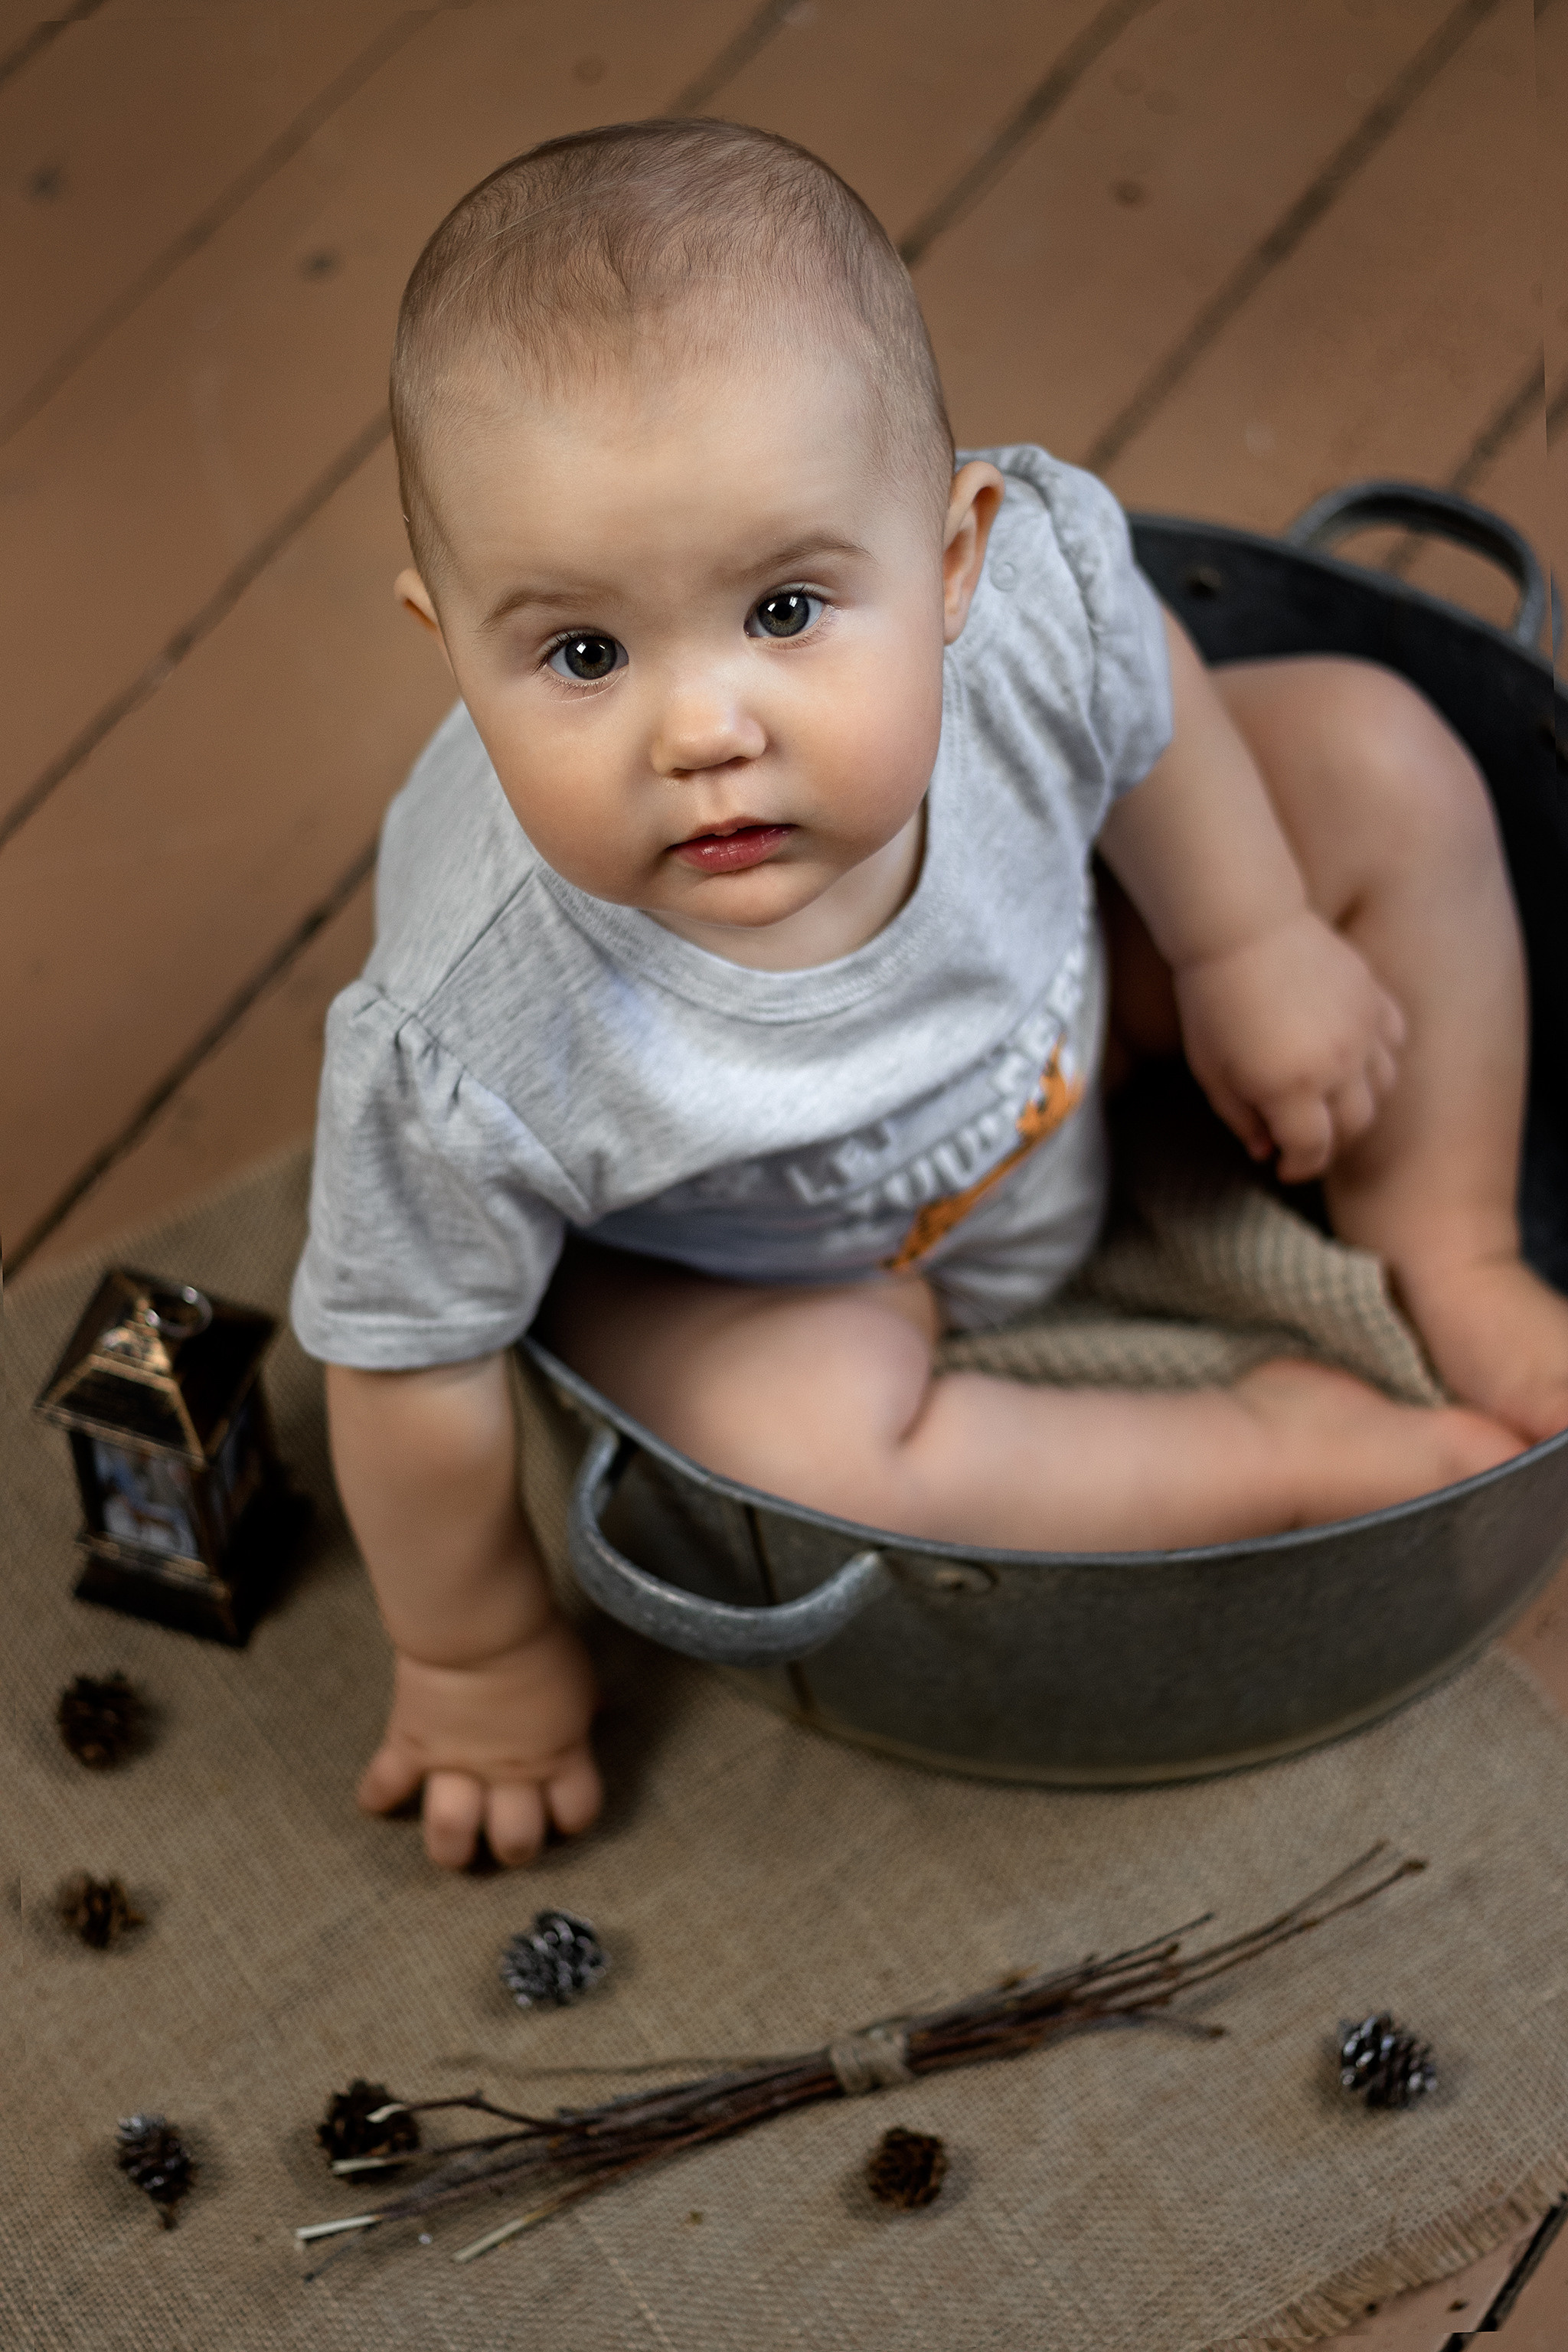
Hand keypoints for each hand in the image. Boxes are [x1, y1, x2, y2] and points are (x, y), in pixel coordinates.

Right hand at [358, 1615, 601, 1868]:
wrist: (479, 1625)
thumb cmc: (536, 1640)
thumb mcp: (577, 1674)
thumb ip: (583, 1703)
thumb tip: (600, 1709)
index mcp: (558, 1754)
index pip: (575, 1812)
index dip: (571, 1819)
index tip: (562, 1814)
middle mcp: (510, 1773)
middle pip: (516, 1840)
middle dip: (514, 1848)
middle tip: (507, 1838)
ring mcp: (458, 1765)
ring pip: (451, 1834)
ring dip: (451, 1849)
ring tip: (452, 1850)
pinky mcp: (414, 1747)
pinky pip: (388, 1783)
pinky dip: (377, 1795)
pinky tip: (373, 1805)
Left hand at [1173, 909, 1404, 1182]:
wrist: (1239, 925)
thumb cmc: (1212, 999)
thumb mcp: (1210, 1070)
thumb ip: (1240, 1118)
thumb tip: (1265, 1150)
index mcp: (1289, 1087)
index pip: (1312, 1150)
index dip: (1298, 1167)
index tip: (1284, 1167)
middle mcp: (1336, 1064)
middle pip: (1353, 1127)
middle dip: (1328, 1143)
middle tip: (1304, 1140)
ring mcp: (1362, 1030)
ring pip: (1383, 1091)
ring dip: (1359, 1107)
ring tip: (1331, 1105)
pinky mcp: (1374, 998)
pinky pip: (1395, 1044)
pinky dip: (1381, 1062)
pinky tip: (1355, 1062)